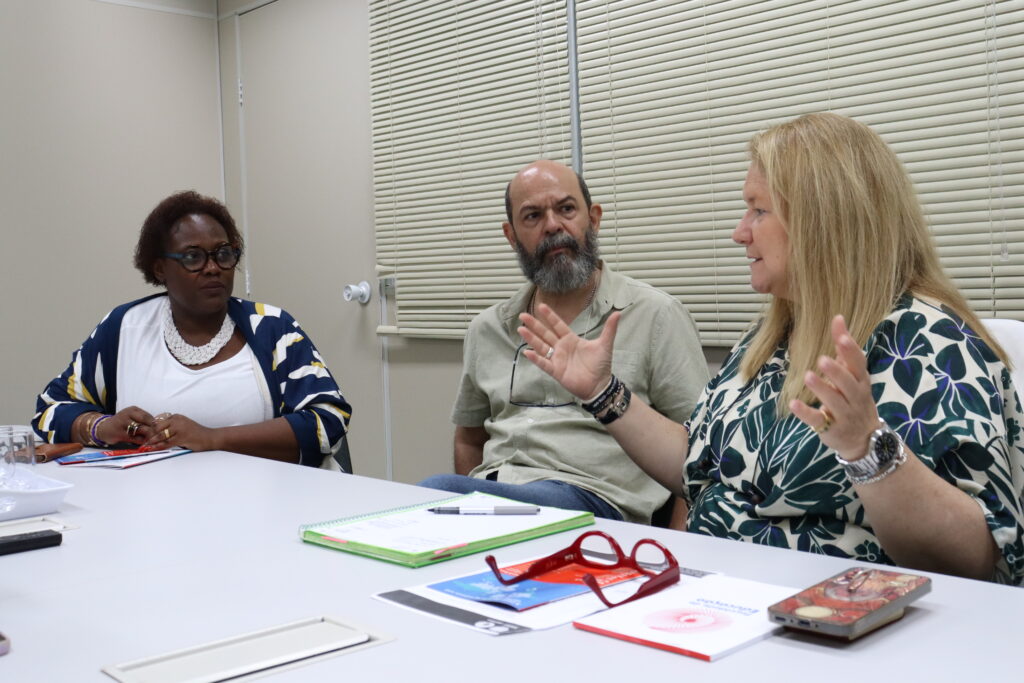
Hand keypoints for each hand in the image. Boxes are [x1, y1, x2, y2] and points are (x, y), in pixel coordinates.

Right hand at [96, 406, 156, 445]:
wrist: (103, 428)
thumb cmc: (122, 423)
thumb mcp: (132, 417)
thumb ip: (143, 420)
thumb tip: (159, 426)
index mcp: (133, 409)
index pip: (149, 416)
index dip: (156, 424)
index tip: (162, 430)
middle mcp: (127, 415)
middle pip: (146, 422)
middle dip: (154, 429)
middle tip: (159, 436)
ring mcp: (122, 424)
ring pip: (141, 430)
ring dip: (148, 436)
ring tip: (152, 440)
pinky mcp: (119, 434)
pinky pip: (135, 438)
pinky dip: (141, 441)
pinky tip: (144, 443)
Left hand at [144, 413, 218, 451]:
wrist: (211, 438)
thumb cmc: (197, 434)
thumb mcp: (184, 427)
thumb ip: (172, 428)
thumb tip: (158, 433)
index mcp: (177, 417)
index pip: (159, 421)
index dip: (150, 428)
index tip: (144, 434)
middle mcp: (177, 420)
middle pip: (158, 427)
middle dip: (149, 435)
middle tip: (142, 441)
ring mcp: (180, 428)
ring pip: (161, 435)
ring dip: (152, 442)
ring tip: (145, 447)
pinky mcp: (182, 437)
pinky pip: (167, 443)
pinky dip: (159, 447)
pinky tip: (153, 450)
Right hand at [517, 304, 619, 399]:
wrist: (600, 385)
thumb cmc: (601, 365)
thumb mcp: (605, 345)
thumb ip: (609, 329)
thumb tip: (618, 313)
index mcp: (571, 339)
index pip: (558, 325)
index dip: (550, 316)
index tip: (541, 306)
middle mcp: (561, 348)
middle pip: (545, 334)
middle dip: (534, 325)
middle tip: (523, 315)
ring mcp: (557, 359)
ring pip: (541, 346)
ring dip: (531, 338)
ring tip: (521, 329)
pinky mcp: (556, 371)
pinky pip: (544, 363)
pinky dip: (536, 358)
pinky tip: (527, 352)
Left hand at [789, 315, 880, 460]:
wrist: (865, 439)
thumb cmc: (855, 399)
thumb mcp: (853, 375)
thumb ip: (843, 348)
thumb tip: (838, 317)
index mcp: (861, 381)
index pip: (859, 365)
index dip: (851, 352)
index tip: (842, 337)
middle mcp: (856, 397)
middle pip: (849, 384)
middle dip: (837, 372)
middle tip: (822, 359)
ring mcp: (844, 414)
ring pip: (834, 402)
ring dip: (822, 389)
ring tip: (808, 376)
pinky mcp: (831, 428)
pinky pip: (818, 420)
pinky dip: (806, 413)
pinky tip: (793, 403)